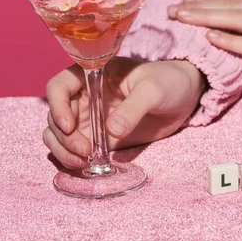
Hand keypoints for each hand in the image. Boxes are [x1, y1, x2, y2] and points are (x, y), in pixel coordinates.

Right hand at [44, 57, 204, 169]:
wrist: (185, 96)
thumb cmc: (168, 82)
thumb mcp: (153, 90)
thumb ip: (133, 108)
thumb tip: (112, 130)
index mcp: (93, 74)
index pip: (59, 86)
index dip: (57, 106)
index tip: (69, 126)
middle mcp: (85, 96)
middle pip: (56, 116)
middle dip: (63, 136)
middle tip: (84, 151)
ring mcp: (91, 118)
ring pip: (59, 135)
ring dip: (63, 150)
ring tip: (84, 161)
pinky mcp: (101, 138)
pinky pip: (77, 149)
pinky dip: (75, 158)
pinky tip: (89, 165)